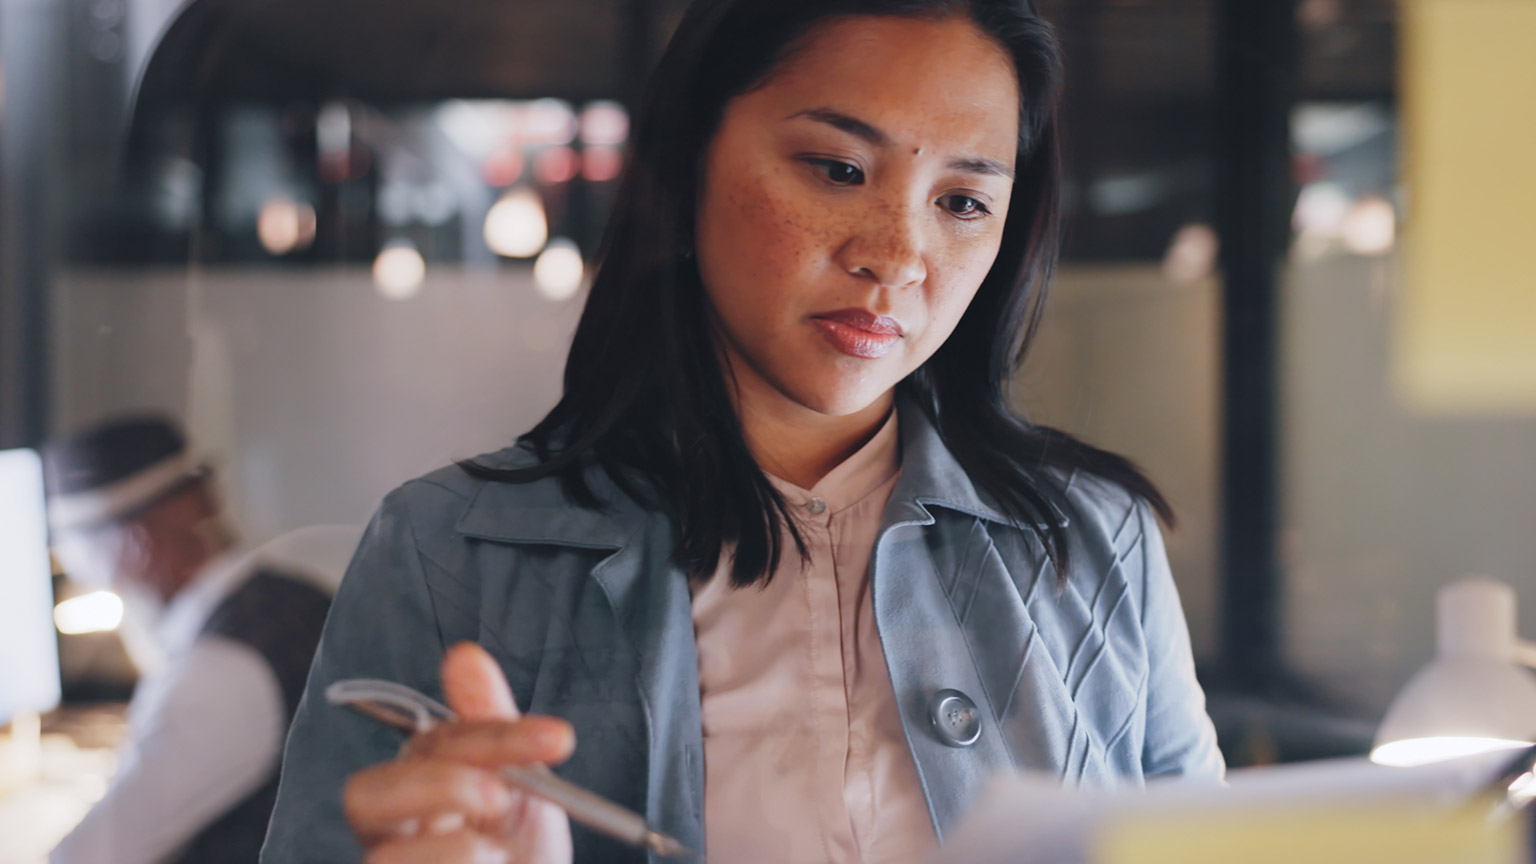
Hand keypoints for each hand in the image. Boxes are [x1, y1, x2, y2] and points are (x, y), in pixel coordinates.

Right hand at [343, 643, 574, 863]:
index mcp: (419, 795)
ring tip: (498, 859)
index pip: (432, 745)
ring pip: (380, 858)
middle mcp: (389, 840)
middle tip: (500, 799)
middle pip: (364, 795)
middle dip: (439, 786)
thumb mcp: (528, 795)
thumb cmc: (522, 861)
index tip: (558, 739)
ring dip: (452, 852)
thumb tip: (463, 654)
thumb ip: (495, 728)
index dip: (494, 734)